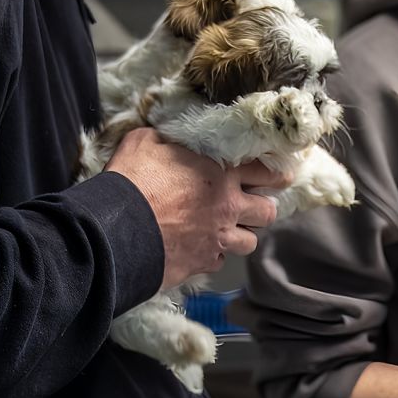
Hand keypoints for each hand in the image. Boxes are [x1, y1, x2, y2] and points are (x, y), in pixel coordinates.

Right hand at [105, 128, 288, 288]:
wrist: (116, 229)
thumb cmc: (132, 181)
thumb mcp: (146, 142)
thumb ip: (168, 138)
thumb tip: (167, 134)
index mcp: (221, 173)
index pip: (266, 172)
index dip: (275, 174)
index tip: (280, 176)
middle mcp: (227, 207)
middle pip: (267, 212)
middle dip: (263, 209)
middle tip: (255, 205)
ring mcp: (217, 239)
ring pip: (249, 243)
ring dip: (240, 235)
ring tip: (228, 230)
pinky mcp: (201, 263)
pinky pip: (219, 261)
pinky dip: (213, 254)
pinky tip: (201, 247)